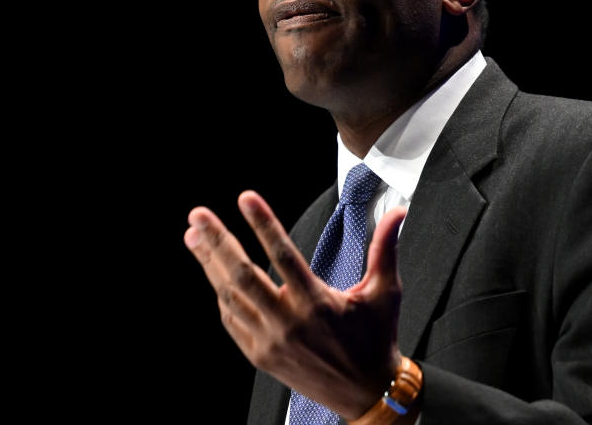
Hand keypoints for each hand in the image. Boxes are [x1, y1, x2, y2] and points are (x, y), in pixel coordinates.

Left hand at [184, 190, 407, 419]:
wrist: (366, 393)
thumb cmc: (376, 338)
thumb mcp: (385, 292)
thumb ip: (385, 248)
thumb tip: (398, 212)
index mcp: (318, 303)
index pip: (283, 254)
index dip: (263, 223)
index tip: (244, 197)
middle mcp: (289, 323)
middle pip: (243, 275)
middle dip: (218, 242)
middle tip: (198, 216)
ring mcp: (270, 341)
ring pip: (231, 297)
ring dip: (209, 265)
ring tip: (193, 236)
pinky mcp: (260, 356)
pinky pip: (232, 321)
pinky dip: (221, 295)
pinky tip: (213, 273)